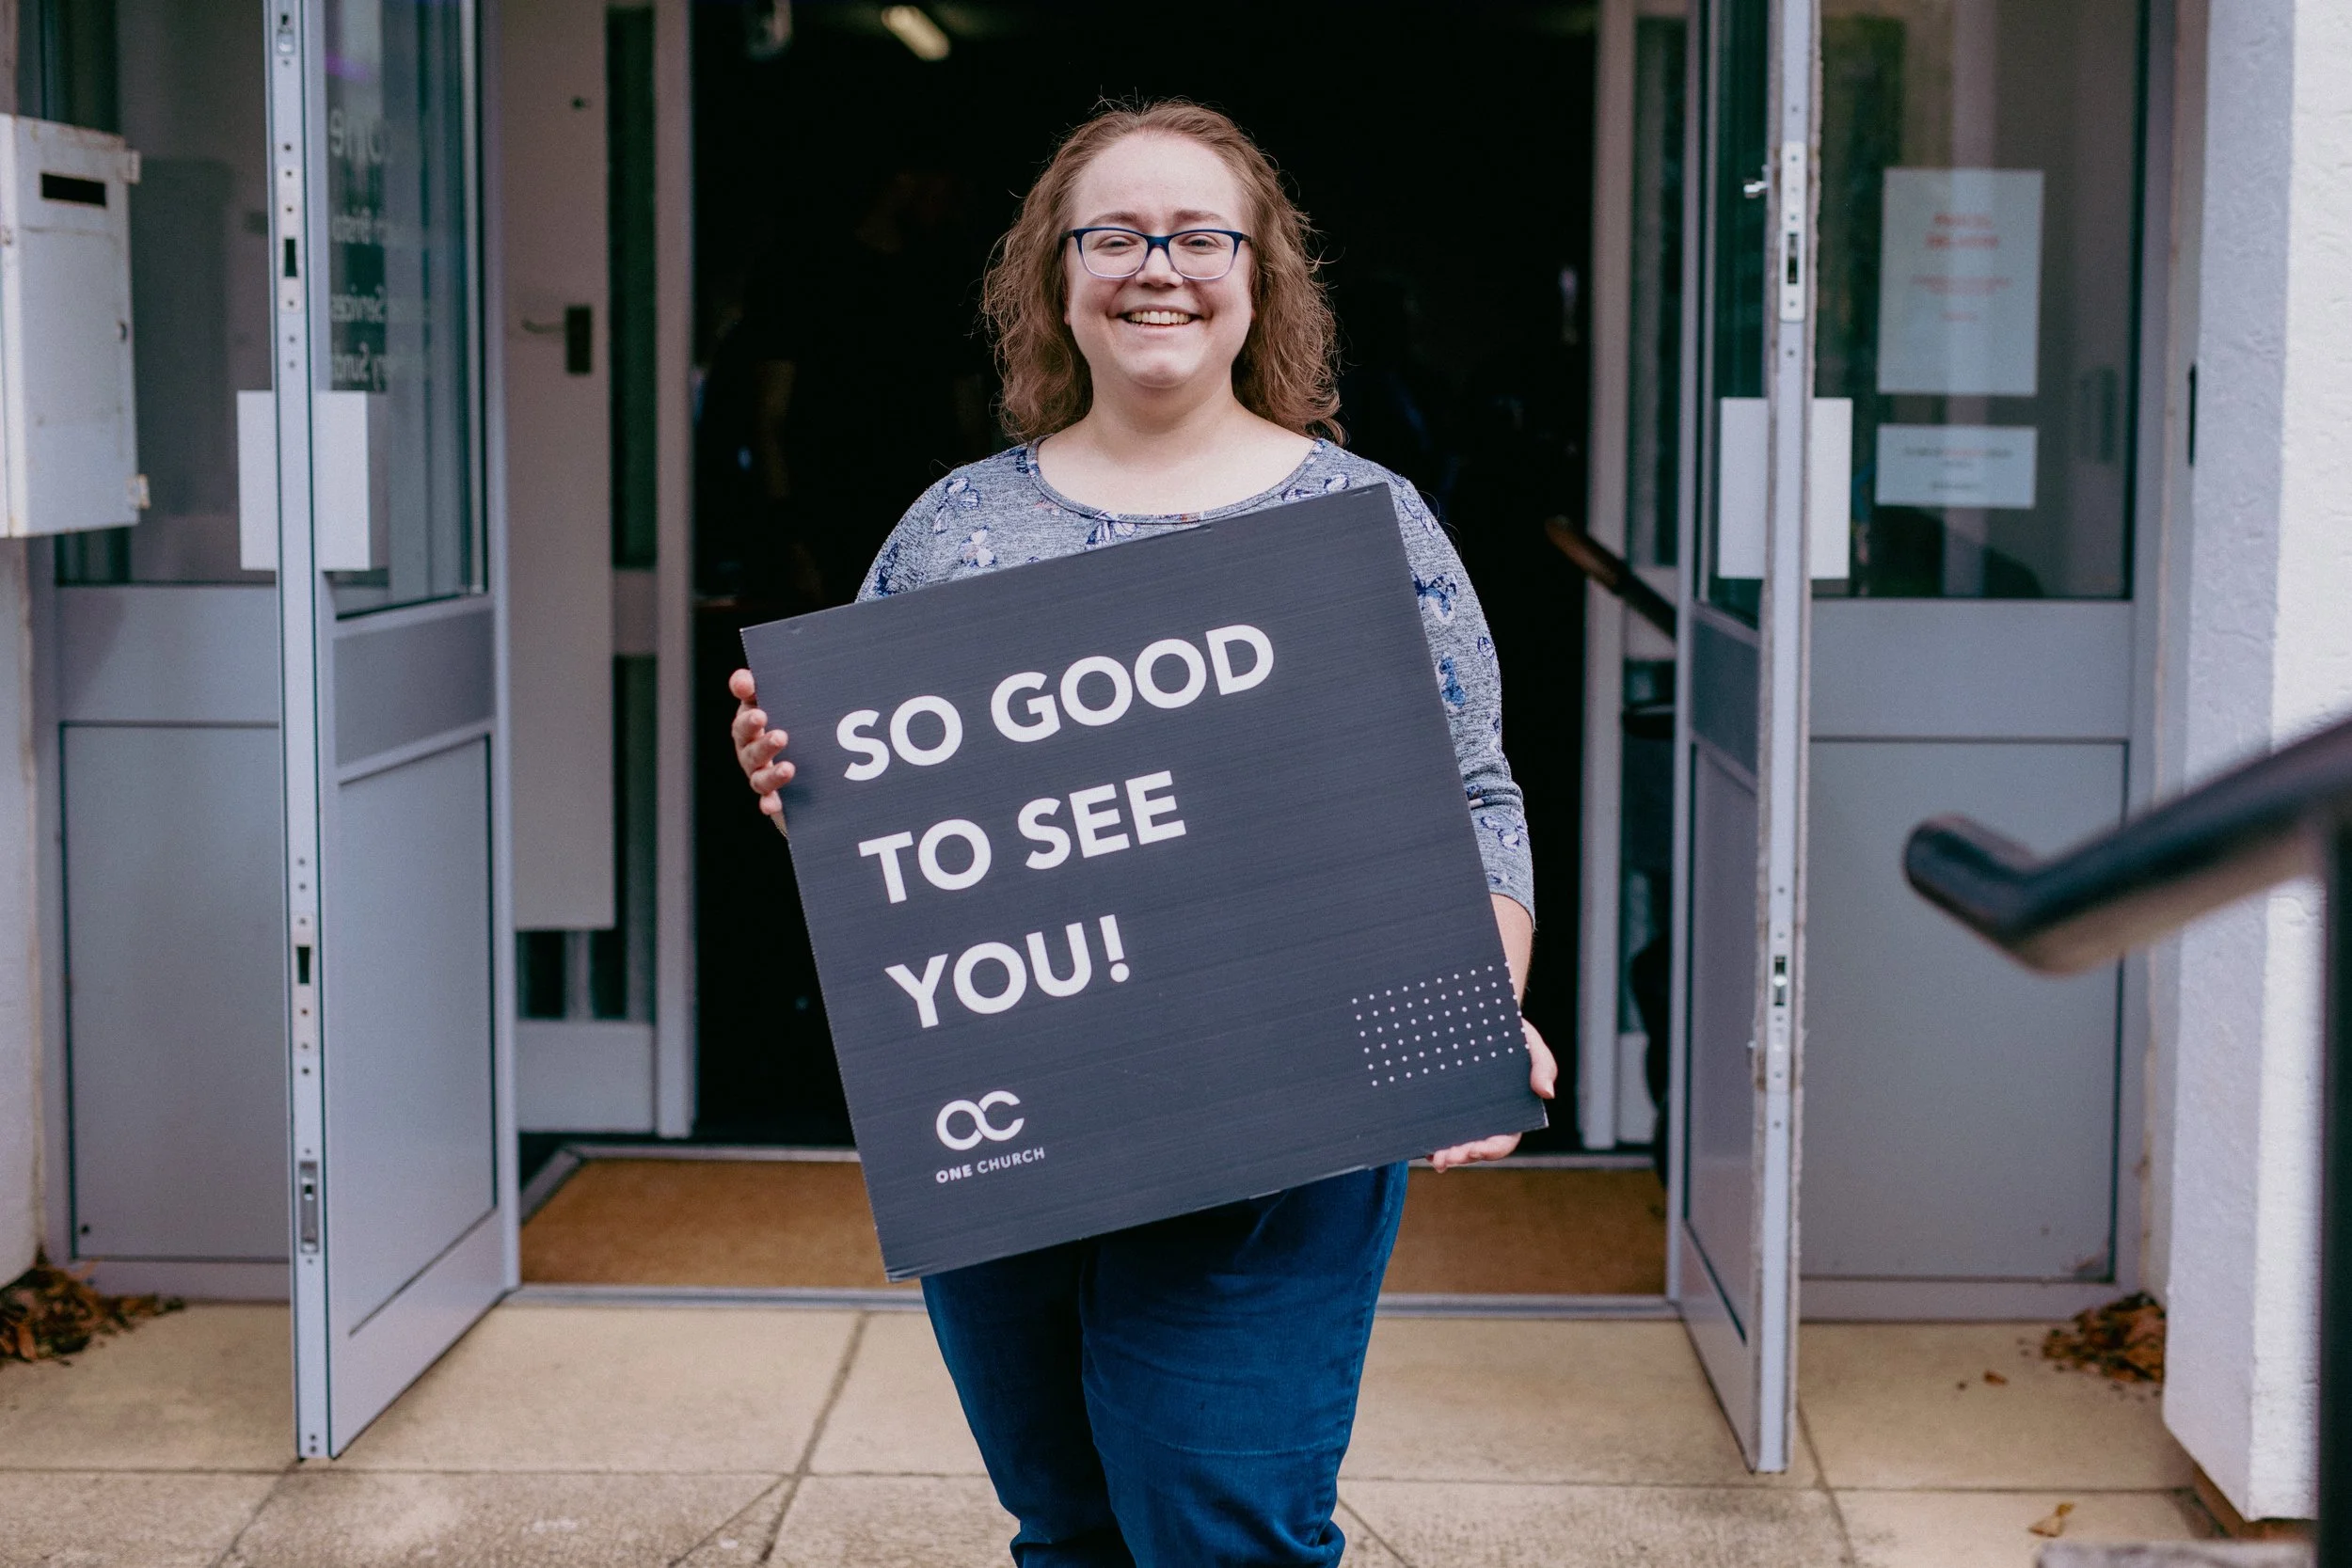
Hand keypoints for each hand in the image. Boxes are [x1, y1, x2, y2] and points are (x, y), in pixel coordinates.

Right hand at [728, 668, 793, 833]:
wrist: (798, 764)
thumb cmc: (783, 720)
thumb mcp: (771, 701)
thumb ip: (755, 689)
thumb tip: (743, 679)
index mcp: (749, 729)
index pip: (744, 722)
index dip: (749, 718)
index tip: (759, 710)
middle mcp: (750, 753)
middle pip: (752, 750)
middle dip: (765, 744)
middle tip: (781, 736)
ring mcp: (760, 776)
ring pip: (761, 778)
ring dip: (773, 774)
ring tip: (788, 769)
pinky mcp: (774, 797)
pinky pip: (769, 802)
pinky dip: (769, 804)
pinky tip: (773, 806)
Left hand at [1428, 1015, 1557, 1171]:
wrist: (1480, 1014)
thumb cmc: (1513, 1033)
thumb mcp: (1532, 1044)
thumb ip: (1543, 1066)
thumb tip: (1547, 1093)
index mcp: (1512, 1113)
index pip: (1503, 1140)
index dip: (1491, 1149)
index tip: (1476, 1149)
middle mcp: (1488, 1119)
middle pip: (1476, 1147)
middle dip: (1462, 1156)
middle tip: (1445, 1159)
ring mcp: (1465, 1114)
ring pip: (1456, 1143)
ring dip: (1445, 1155)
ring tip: (1434, 1157)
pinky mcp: (1446, 1105)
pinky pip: (1438, 1128)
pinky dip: (1431, 1140)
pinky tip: (1421, 1145)